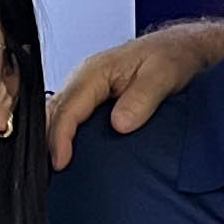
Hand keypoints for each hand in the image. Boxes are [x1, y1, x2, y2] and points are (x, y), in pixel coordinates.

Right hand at [47, 18, 223, 168]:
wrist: (178, 48)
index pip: (68, 108)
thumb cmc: (170, 57)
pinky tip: (65, 155)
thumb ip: (141, 99)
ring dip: (50, 140)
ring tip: (52, 171)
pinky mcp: (90, 98)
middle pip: (52, 113)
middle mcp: (83, 79)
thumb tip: (120, 124)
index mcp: (94, 72)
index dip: (60, 137)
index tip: (61, 162)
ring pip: (55, 115)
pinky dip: (61, 136)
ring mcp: (84, 89)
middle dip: (46, 143)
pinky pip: (67, 117)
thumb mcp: (163, 76)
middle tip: (49, 175)